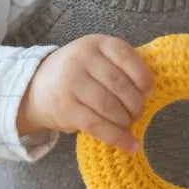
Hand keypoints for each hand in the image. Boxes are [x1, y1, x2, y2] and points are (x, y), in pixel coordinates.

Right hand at [19, 34, 153, 152]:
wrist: (36, 87)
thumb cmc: (79, 72)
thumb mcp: (97, 56)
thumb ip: (120, 65)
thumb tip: (151, 90)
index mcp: (96, 43)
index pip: (126, 56)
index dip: (143, 76)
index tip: (149, 91)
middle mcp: (82, 60)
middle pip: (120, 85)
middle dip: (136, 104)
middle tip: (139, 113)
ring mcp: (71, 84)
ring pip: (110, 107)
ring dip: (126, 121)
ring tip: (129, 124)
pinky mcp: (65, 109)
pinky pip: (98, 126)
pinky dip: (118, 138)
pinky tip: (131, 145)